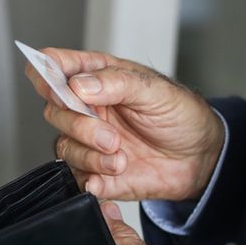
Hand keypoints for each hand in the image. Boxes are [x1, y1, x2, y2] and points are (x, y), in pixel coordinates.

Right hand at [26, 48, 223, 201]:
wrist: (200, 159)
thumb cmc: (180, 116)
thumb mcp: (156, 91)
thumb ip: (117, 82)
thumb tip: (78, 86)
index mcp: (97, 78)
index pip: (53, 66)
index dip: (45, 74)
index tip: (60, 89)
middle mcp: (86, 108)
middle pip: (53, 110)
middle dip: (79, 126)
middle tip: (111, 136)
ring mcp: (88, 140)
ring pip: (63, 146)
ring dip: (89, 156)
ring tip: (121, 158)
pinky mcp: (94, 170)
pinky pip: (75, 176)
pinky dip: (91, 178)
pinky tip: (114, 174)